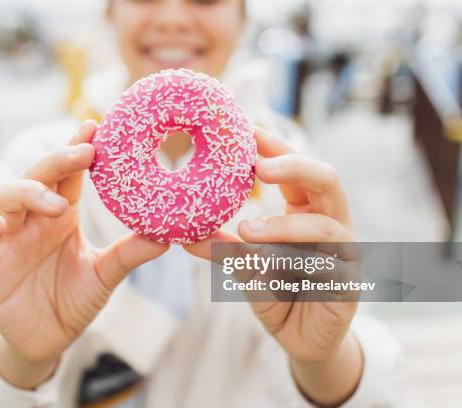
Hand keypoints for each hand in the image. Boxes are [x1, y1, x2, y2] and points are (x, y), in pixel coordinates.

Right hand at [0, 120, 168, 387]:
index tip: (95, 127)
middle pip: (37, 176)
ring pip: (6, 199)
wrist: (46, 340)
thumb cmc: (73, 300)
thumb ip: (129, 254)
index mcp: (61, 215)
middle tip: (85, 152)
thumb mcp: (104, 275)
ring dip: (29, 193)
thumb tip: (167, 236)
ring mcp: (6, 240)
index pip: (67, 174)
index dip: (77, 150)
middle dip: (58, 160)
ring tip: (57, 204)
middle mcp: (32, 220)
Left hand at [185, 128, 361, 404]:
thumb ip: (224, 249)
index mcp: (305, 209)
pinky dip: (295, 266)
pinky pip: (328, 268)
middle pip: (325, 179)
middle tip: (258, 164)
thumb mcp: (245, 268)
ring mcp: (346, 251)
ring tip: (246, 230)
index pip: (294, 168)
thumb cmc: (276, 294)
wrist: (302, 341)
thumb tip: (185, 235)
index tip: (245, 129)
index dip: (274, 146)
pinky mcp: (351, 282)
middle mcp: (330, 221)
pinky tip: (268, 268)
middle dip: (293, 165)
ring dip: (285, 226)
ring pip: (327, 224)